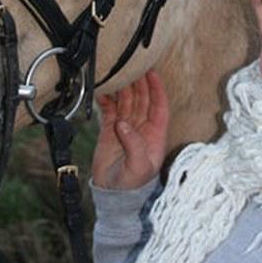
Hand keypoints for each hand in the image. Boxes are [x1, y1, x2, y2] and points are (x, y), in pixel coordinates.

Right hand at [91, 70, 168, 189]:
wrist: (112, 196)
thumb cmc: (132, 185)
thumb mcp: (139, 167)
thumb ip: (134, 144)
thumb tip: (123, 123)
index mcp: (155, 135)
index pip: (159, 106)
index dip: (157, 89)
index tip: (152, 73)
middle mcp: (142, 128)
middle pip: (142, 99)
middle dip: (139, 83)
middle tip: (133, 66)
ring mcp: (126, 128)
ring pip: (126, 101)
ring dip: (123, 88)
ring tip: (117, 73)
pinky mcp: (110, 130)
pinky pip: (110, 109)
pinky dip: (106, 99)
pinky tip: (102, 90)